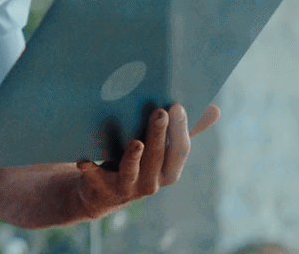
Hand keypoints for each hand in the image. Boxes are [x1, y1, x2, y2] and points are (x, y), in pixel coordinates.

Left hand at [73, 104, 219, 214]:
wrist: (100, 193)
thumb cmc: (137, 163)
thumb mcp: (161, 150)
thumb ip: (183, 131)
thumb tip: (215, 109)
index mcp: (169, 172)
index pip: (180, 150)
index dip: (180, 130)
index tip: (177, 105)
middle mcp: (151, 183)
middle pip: (157, 158)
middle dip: (159, 135)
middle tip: (159, 112)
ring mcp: (126, 187)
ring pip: (131, 170)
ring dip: (133, 156)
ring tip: (136, 142)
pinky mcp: (100, 188)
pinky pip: (95, 178)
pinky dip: (90, 169)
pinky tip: (84, 160)